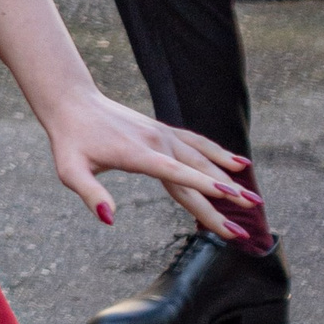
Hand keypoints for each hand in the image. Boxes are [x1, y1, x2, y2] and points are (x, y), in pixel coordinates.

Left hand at [41, 87, 251, 236]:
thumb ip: (90, 195)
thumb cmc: (70, 141)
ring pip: (203, 158)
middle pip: (197, 173)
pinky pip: (197, 143)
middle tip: (247, 220)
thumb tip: (109, 219)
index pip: (178, 175)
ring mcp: (162, 135)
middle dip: (225, 198)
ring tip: (253, 198)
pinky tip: (239, 164)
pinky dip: (219, 153)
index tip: (231, 198)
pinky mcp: (163, 131)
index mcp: (138, 155)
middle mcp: (157, 143)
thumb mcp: (70, 171)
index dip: (205, 187)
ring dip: (229, 177)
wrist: (73, 103)